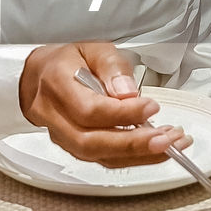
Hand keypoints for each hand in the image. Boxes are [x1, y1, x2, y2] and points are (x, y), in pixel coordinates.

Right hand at [19, 40, 192, 167]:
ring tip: (170, 145)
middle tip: (166, 138)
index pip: (89, 110)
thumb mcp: (93, 49)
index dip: (122, 113)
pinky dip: (134, 159)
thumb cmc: (68, 62)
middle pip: (91, 142)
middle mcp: (55, 116)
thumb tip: (128, 93)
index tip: (151, 107)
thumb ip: (112, 67)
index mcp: (57, 84)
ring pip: (98, 157)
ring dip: (139, 155)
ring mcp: (62, 137)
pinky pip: (104, 160)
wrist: (40, 78)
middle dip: (133, 144)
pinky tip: (157, 150)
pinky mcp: (75, 150)